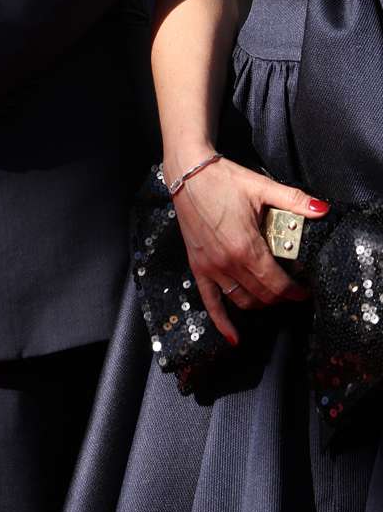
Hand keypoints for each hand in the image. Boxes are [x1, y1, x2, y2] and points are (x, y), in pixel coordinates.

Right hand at [169, 154, 328, 343]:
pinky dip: (222, 323)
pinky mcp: (198, 267)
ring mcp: (212, 268)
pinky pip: (210, 302)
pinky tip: (234, 338)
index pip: (278, 284)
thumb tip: (322, 210)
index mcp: (246, 247)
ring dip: (261, 303)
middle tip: (292, 288)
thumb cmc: (224, 179)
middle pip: (263, 295)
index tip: (305, 289)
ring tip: (271, 295)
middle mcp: (229, 263)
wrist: (188, 173)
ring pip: (243, 301)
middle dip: (281, 296)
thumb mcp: (261, 187)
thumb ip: (294, 200)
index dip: (295, 291)